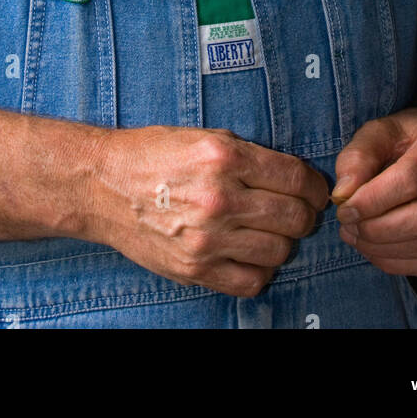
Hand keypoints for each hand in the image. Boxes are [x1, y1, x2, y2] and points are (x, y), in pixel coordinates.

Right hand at [86, 125, 328, 296]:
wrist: (102, 183)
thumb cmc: (152, 154)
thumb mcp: (204, 136)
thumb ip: (248, 156)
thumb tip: (293, 178)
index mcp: (223, 156)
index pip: (295, 178)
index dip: (314, 186)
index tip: (314, 190)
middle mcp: (219, 197)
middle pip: (293, 217)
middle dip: (304, 215)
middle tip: (297, 211)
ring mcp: (207, 238)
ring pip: (279, 251)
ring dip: (283, 242)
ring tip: (269, 231)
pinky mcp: (194, 268)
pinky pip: (251, 281)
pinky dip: (260, 270)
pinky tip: (250, 254)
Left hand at [331, 108, 416, 274]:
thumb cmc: (407, 138)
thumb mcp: (380, 131)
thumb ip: (358, 157)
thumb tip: (343, 193)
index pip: (411, 179)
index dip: (373, 200)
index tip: (344, 208)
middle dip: (376, 228)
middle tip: (347, 226)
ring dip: (382, 248)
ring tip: (355, 237)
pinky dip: (398, 263)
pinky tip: (375, 251)